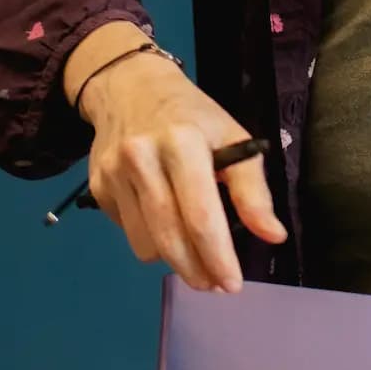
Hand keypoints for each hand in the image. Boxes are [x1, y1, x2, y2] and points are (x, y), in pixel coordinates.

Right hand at [81, 48, 286, 292]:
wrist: (130, 86)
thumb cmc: (192, 115)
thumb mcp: (232, 136)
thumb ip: (253, 189)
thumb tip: (273, 236)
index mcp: (183, 141)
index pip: (200, 215)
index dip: (218, 257)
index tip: (232, 283)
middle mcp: (142, 157)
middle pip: (169, 237)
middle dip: (196, 270)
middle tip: (214, 284)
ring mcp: (114, 173)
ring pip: (145, 245)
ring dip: (172, 258)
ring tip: (191, 248)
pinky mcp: (97, 186)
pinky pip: (128, 233)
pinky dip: (150, 238)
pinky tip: (162, 219)